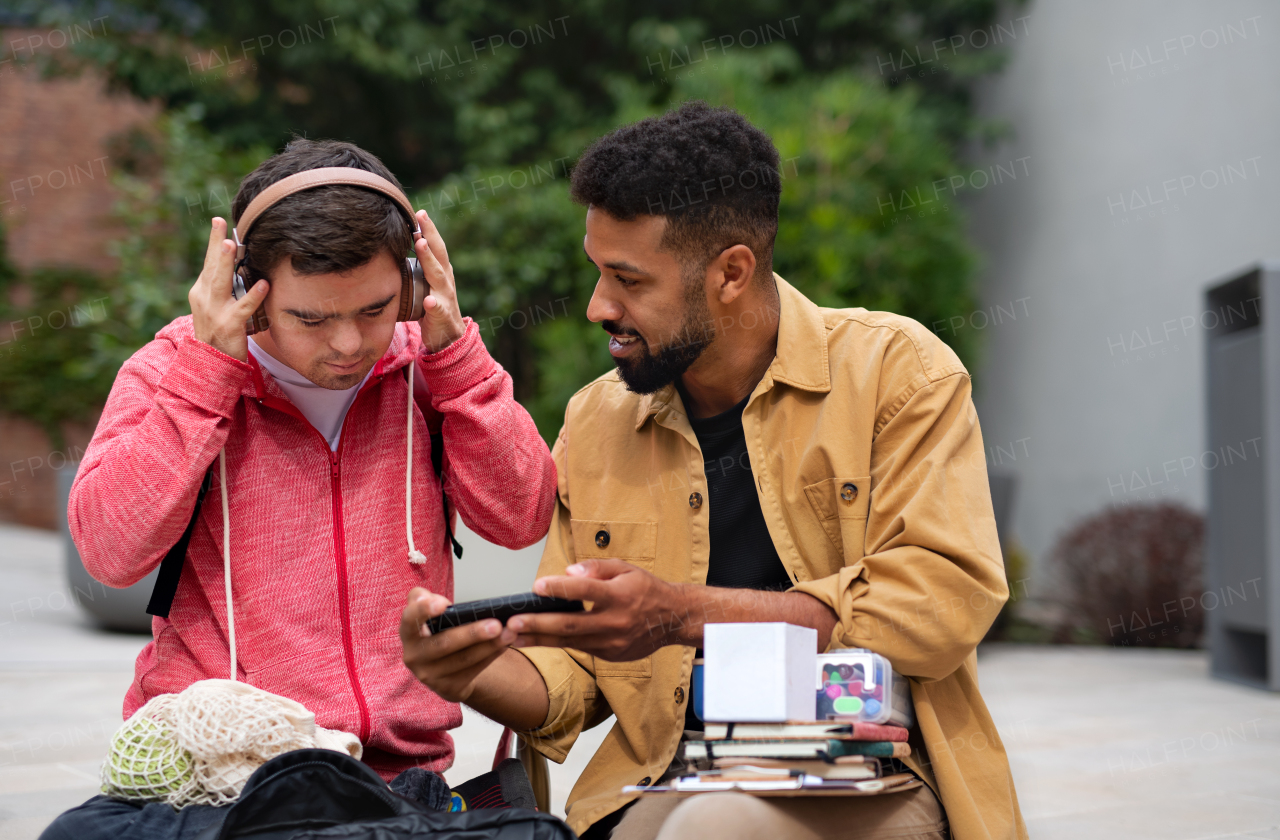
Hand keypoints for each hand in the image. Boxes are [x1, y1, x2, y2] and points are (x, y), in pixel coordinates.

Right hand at [188, 218, 268, 361]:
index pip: (209, 263)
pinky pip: (244, 308)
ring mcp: (215, 312)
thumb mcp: (216, 307)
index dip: (214, 243)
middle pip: (211, 267)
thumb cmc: (219, 333)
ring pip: (221, 283)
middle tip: (220, 224)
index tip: (219, 222)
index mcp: (201, 292)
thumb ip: (224, 289)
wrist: (211, 363)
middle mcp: (204, 298)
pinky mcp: (229, 325)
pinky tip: (264, 284)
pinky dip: (253, 295)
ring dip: (226, 263)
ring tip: (233, 245)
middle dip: (216, 244)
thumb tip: (242, 267)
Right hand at [400, 587, 516, 703]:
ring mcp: (430, 676)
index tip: (443, 604)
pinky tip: (505, 645)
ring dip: (490, 645)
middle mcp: (414, 656)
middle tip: (496, 624)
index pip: (409, 620)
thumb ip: (425, 599)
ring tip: (509, 633)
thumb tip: (437, 602)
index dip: (423, 611)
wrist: (443, 669)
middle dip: (473, 633)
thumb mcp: (428, 614)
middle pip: (445, 643)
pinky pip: (474, 670)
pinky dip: (492, 656)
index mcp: (408, 633)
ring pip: (464, 659)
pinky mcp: (448, 688)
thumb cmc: (438, 633)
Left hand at [413, 210, 464, 352]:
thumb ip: (416, 269)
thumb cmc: (433, 308)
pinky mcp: (443, 315)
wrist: (448, 338)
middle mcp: (445, 280)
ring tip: (421, 244)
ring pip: (438, 275)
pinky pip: (438, 308)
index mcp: (441, 272)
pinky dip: (434, 304)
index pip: (435, 246)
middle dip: (430, 234)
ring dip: (429, 259)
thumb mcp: (424, 285)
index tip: (418, 211)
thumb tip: (391, 250)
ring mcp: (445, 297)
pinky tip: (429, 300)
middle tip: (421, 216)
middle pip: (439, 253)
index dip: (428, 229)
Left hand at [512, 558, 684, 661]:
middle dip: (539, 624)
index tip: (537, 586)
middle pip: (571, 625)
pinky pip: (580, 648)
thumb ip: (596, 568)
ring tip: (513, 637)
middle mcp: (616, 622)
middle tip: (513, 623)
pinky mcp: (610, 655)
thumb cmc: (646, 589)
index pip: (585, 591)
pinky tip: (537, 640)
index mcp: (620, 595)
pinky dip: (557, 643)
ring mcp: (613, 642)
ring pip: (570, 642)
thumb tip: (568, 573)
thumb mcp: (625, 568)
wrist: (672, 619)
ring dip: (540, 639)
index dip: (560, 588)